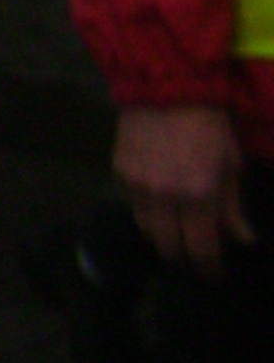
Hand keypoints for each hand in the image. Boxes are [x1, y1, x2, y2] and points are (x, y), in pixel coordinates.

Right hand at [115, 103, 256, 274]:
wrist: (165, 86)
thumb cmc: (210, 124)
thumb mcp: (231, 164)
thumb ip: (232, 206)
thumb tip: (242, 239)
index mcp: (199, 195)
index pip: (202, 249)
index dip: (209, 268)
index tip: (214, 277)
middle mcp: (164, 196)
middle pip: (168, 246)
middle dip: (183, 256)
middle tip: (194, 255)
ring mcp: (137, 184)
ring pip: (146, 228)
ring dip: (162, 235)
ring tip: (174, 232)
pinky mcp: (119, 171)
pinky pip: (132, 204)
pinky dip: (146, 211)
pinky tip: (158, 204)